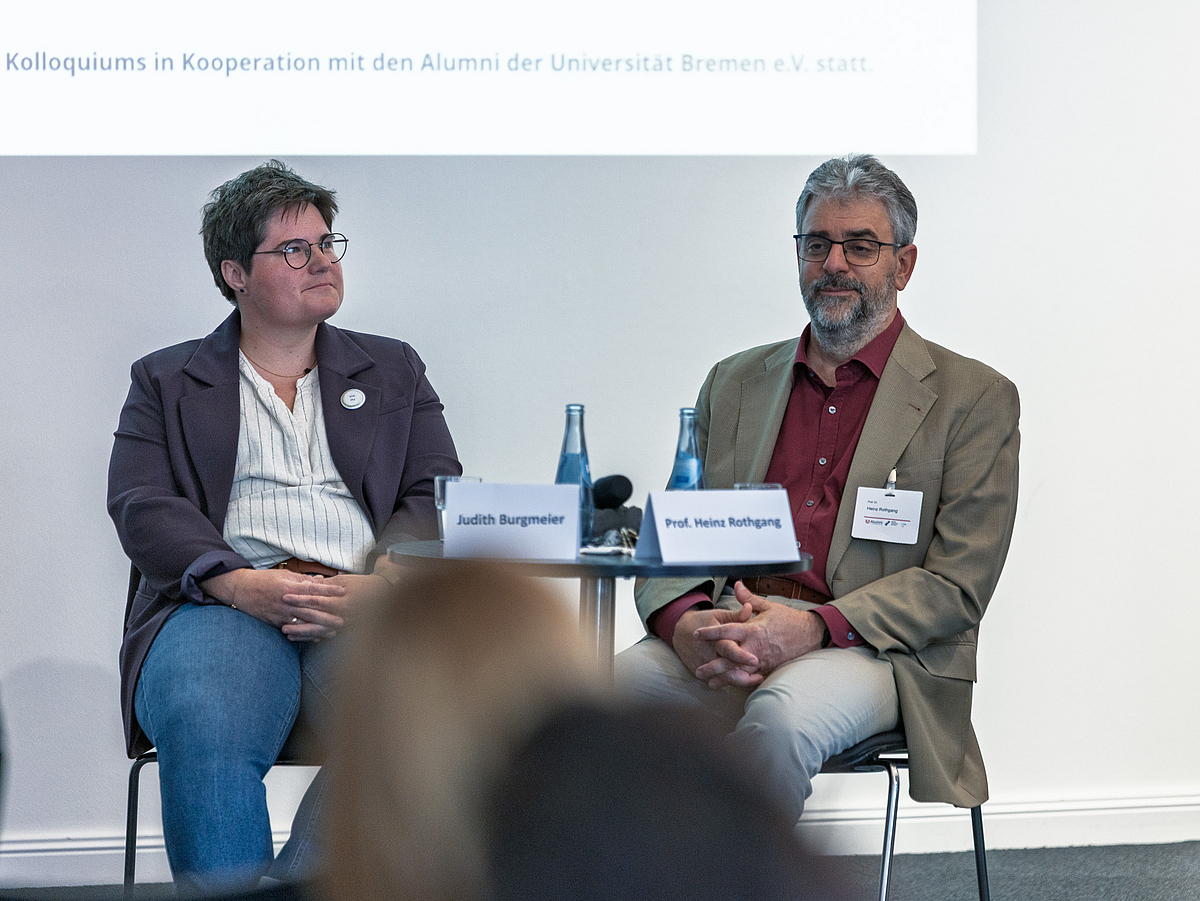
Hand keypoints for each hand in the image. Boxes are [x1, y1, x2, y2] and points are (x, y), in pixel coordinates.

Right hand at [201, 568, 346, 640]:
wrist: (241, 590)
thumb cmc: (264, 580)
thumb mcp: (284, 575)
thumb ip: (302, 579)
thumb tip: (320, 581)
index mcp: (289, 586)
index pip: (312, 589)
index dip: (328, 591)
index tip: (342, 592)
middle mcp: (286, 601)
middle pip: (310, 609)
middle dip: (328, 615)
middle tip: (343, 619)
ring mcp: (280, 614)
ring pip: (303, 623)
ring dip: (319, 628)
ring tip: (334, 631)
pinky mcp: (275, 623)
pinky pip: (293, 630)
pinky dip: (306, 635)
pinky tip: (317, 638)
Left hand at [281, 571, 392, 639]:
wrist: (382, 595)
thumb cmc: (362, 584)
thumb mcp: (343, 581)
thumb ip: (325, 585)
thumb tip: (308, 583)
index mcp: (340, 600)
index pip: (315, 599)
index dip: (299, 598)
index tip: (284, 597)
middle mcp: (341, 614)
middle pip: (315, 618)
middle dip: (297, 619)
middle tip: (281, 621)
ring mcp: (343, 624)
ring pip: (319, 631)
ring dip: (302, 632)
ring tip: (286, 632)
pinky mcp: (345, 629)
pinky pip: (326, 635)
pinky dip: (313, 637)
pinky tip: (301, 638)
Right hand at [672, 603, 764, 688]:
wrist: (680, 631)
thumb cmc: (704, 621)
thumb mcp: (719, 615)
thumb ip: (736, 615)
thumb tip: (750, 608)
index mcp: (715, 639)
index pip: (728, 649)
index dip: (741, 656)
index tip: (755, 660)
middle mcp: (709, 654)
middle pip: (726, 668)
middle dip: (742, 675)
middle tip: (759, 677)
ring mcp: (704, 665)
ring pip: (722, 678)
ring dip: (739, 681)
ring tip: (756, 679)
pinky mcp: (701, 672)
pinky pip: (716, 682)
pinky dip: (730, 683)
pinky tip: (746, 681)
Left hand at [693, 581, 826, 685]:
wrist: (811, 635)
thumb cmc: (790, 620)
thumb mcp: (768, 606)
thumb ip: (748, 599)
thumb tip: (737, 585)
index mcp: (753, 629)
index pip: (727, 631)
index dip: (710, 632)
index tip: (696, 634)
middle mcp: (755, 647)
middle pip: (729, 657)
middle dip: (713, 665)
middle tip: (698, 670)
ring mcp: (762, 660)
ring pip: (739, 672)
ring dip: (723, 678)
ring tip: (709, 683)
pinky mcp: (769, 669)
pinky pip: (752, 678)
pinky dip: (740, 682)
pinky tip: (731, 686)